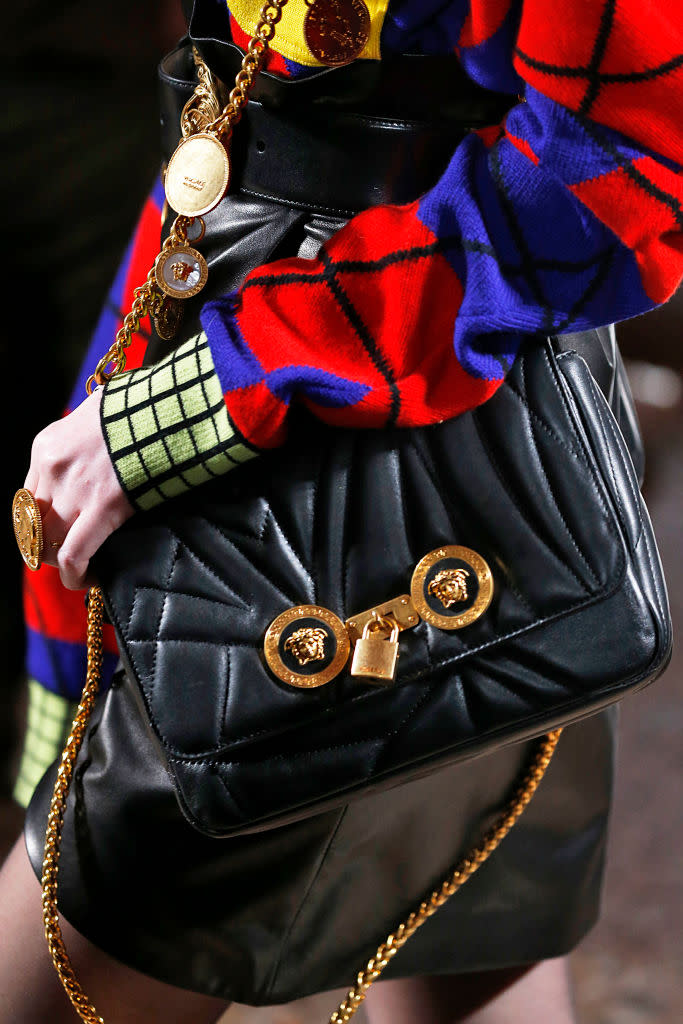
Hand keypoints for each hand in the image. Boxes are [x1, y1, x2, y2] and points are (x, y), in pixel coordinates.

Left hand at [24, 389, 133, 589]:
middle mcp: (52, 469)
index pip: (28, 496)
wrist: (166, 406)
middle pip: (31, 523)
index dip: (39, 520)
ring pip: (47, 542)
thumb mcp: (98, 413)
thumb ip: (86, 438)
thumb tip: (100, 451)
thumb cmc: (142, 406)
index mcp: (47, 445)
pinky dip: (74, 574)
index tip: (56, 531)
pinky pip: (74, 553)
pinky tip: (86, 581)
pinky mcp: (102, 507)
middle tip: (66, 555)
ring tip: (79, 570)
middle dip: (45, 545)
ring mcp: (73, 489)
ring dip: (59, 561)